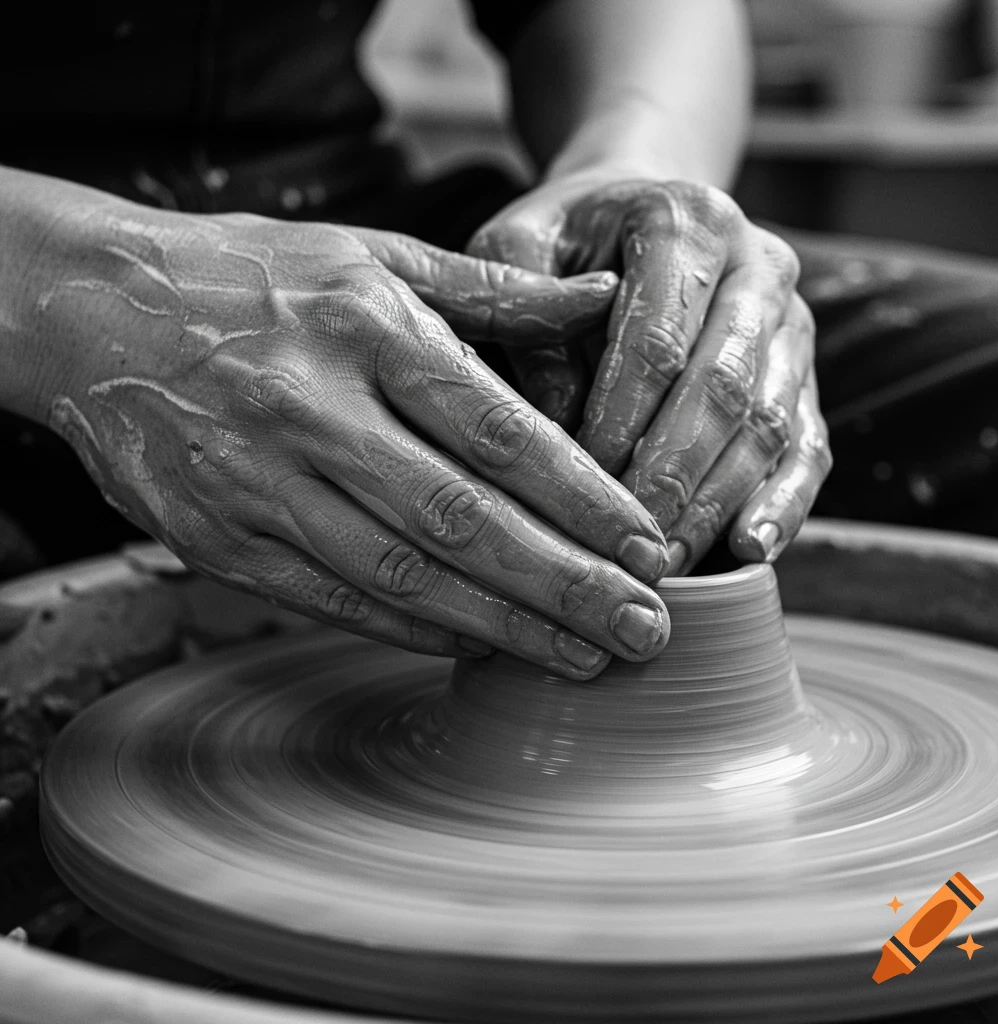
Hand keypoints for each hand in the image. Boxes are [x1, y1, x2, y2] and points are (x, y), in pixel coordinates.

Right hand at [34, 210, 669, 677]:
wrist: (96, 311)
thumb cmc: (253, 277)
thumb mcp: (374, 255)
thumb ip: (494, 288)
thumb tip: (604, 301)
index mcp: (370, 332)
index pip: (500, 432)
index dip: (584, 499)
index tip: (650, 549)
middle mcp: (319, 413)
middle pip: (465, 521)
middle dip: (565, 586)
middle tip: (646, 632)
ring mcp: (265, 486)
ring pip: (403, 577)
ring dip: (503, 627)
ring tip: (582, 659)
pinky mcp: (224, 541)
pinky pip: (335, 600)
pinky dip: (415, 632)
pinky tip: (482, 649)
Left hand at [469, 172, 831, 572]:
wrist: (636, 212)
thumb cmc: (566, 240)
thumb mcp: (519, 246)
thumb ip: (527, 316)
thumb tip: (557, 424)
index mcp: (687, 223)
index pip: (657, 341)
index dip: (621, 420)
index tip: (585, 483)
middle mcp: (758, 265)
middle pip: (724, 388)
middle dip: (673, 476)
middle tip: (628, 547)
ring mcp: (789, 322)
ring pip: (769, 425)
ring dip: (717, 502)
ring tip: (668, 565)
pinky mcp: (801, 371)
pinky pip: (808, 443)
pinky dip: (784, 502)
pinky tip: (752, 549)